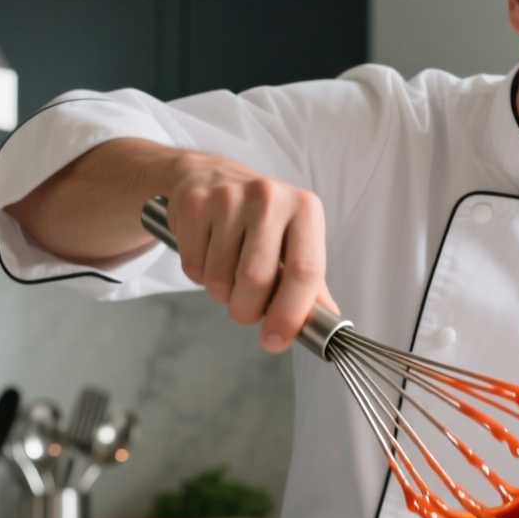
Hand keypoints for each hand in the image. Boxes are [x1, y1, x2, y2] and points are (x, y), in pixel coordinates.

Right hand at [164, 153, 336, 352]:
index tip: (277, 340)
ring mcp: (229, 198)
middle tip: (245, 308)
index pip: (305, 271)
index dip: (291, 314)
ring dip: (221, 294)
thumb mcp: (294, 242)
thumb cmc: (260, 218)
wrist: (210, 177)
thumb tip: (325, 324)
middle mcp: (269, 198)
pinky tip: (208, 254)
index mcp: (305, 210)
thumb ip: (311, 285)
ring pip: (220, 279)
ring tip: (227, 272)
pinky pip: (193, 266)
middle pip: (256, 280)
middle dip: (247, 310)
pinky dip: (199, 276)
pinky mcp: (195, 204)